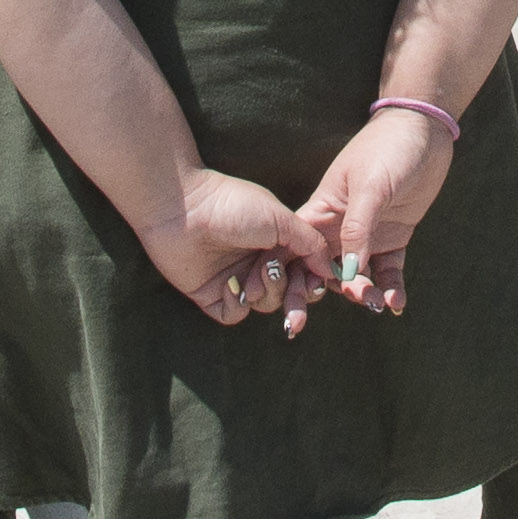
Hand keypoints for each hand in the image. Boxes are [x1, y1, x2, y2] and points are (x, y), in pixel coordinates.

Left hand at [135, 168, 335, 334]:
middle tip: (299, 304)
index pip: (304, 271)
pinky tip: (231, 283)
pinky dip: (238, 303)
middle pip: (288, 294)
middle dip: (296, 299)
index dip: (313, 281)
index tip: (319, 285)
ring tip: (256, 274)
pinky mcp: (212, 294)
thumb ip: (310, 244)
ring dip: (266, 293)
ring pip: (265, 305)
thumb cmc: (233, 205)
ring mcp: (236, 279)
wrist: (183, 207)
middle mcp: (258, 262)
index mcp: (277, 243)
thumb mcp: (281, 219)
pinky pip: (235, 313)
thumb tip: (334, 270)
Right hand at [297, 102, 455, 317]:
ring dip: (359, 294)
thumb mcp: (370, 186)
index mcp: (321, 210)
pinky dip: (390, 290)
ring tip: (376, 303)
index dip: (277, 273)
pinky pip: (386, 273)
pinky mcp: (393, 240)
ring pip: (352, 277)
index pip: (291, 247)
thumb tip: (345, 272)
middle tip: (297, 327)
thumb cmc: (388, 149)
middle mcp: (338, 228)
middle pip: (315, 270)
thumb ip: (357, 227)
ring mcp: (365, 236)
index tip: (271, 300)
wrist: (425, 132)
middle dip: (307, 297)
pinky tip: (396, 304)